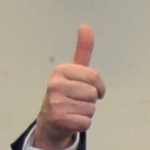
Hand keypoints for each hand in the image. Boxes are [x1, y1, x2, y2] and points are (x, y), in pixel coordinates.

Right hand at [30, 24, 101, 149]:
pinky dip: (82, 123)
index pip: (95, 77)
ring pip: (91, 109)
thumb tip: (85, 26)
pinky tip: (71, 120)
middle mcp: (54, 84)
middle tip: (77, 101)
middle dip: (90, 100)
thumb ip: (82, 50)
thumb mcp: (74, 71)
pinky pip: (86, 122)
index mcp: (61, 70)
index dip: (99, 86)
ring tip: (73, 110)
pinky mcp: (59, 119)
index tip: (91, 89)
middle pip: (93, 93)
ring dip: (86, 112)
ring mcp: (55, 102)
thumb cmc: (67, 93)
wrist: (50, 121)